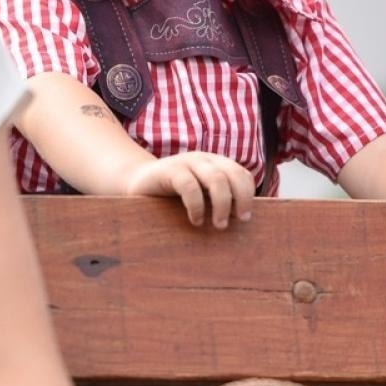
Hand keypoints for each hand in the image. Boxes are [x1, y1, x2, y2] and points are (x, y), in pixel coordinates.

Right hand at [125, 151, 255, 228]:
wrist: (136, 183)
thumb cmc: (172, 197)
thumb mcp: (200, 196)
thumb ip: (217, 202)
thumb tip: (243, 223)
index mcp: (215, 164)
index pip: (242, 174)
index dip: (248, 194)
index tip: (245, 218)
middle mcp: (204, 160)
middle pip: (234, 174)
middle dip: (241, 198)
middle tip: (241, 221)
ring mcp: (187, 162)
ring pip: (216, 179)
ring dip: (223, 204)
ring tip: (220, 225)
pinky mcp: (169, 171)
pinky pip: (189, 186)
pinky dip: (197, 205)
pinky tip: (196, 220)